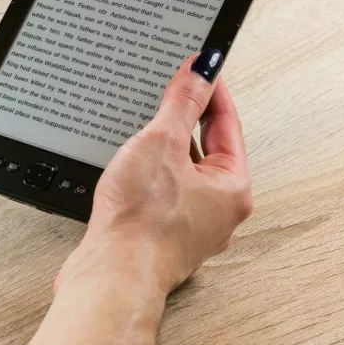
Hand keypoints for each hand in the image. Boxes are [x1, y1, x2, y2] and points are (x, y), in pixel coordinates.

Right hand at [60, 50, 253, 295]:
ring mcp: (188, 229)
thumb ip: (182, 102)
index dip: (210, 91)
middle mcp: (217, 213)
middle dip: (185, 121)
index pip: (227, 124)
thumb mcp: (162, 142)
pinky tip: (128, 171)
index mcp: (233, 188)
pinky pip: (159, 196)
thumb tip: (201, 69)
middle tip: (169, 92)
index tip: (198, 69)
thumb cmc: (142, 224)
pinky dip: (147, 178)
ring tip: (143, 131)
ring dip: (164, 152)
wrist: (111, 275)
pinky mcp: (158, 239)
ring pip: (181, 176)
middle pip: (206, 150)